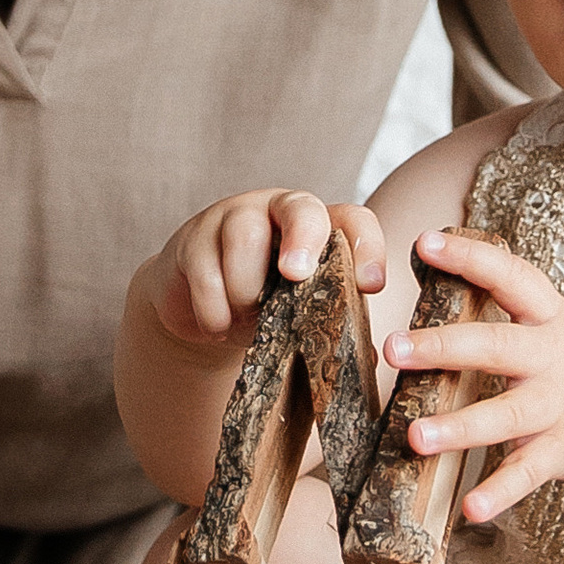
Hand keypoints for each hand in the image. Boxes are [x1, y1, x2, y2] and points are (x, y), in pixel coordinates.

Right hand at [133, 186, 387, 352]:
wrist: (204, 309)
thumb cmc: (266, 305)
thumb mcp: (301, 312)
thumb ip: (331, 325)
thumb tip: (369, 356)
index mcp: (318, 227)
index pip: (353, 220)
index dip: (368, 247)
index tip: (370, 286)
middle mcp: (278, 212)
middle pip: (300, 207)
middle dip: (304, 241)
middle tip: (296, 277)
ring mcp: (232, 218)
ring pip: (245, 237)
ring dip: (248, 291)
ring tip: (247, 319)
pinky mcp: (193, 240)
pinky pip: (205, 273)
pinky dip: (215, 311)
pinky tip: (219, 324)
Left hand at [389, 228, 563, 524]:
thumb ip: (522, 317)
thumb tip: (457, 293)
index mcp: (552, 320)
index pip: (510, 275)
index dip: (469, 257)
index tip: (425, 241)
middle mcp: (555, 357)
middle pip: (495, 345)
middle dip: (442, 346)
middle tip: (393, 349)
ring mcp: (563, 406)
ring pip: (506, 414)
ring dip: (459, 427)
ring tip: (414, 437)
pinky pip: (529, 473)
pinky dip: (500, 492)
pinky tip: (470, 510)